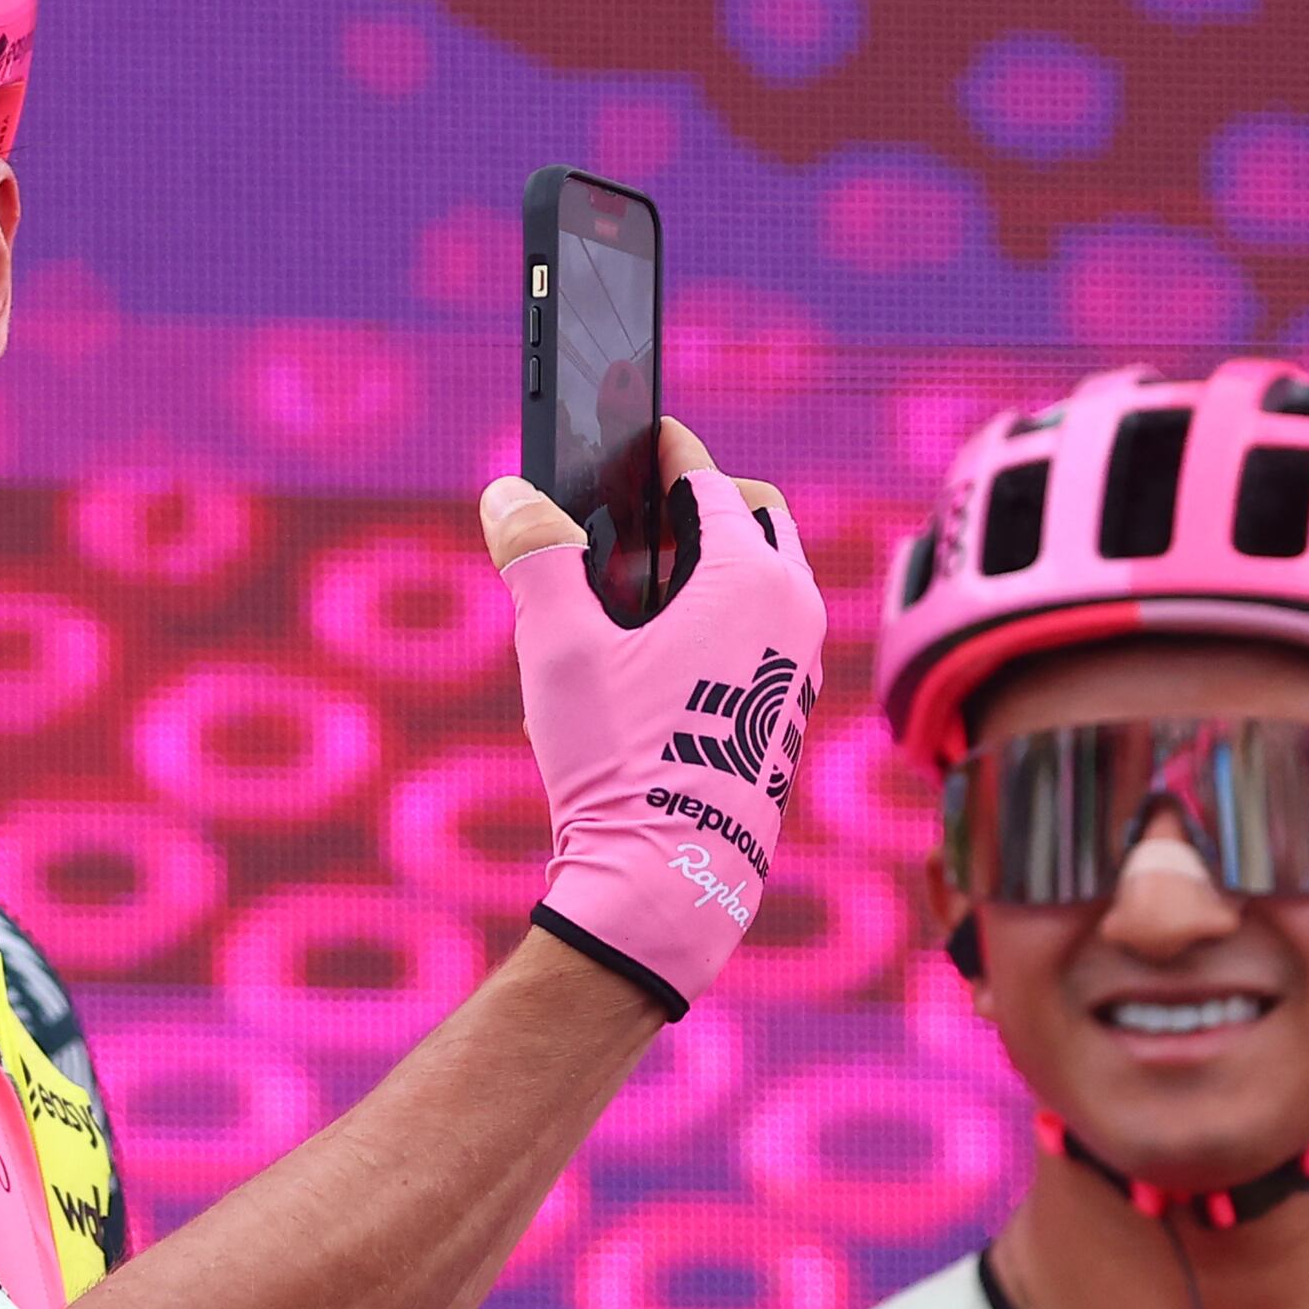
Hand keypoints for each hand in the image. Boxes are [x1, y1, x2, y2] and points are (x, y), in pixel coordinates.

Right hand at [479, 417, 819, 1015]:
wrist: (668, 878)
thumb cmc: (621, 758)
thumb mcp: (558, 644)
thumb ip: (535, 555)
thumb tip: (509, 493)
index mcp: (751, 575)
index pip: (703, 477)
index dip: (661, 447)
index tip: (638, 430)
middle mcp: (794, 610)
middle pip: (754, 516)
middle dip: (700, 499)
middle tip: (637, 509)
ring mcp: (798, 666)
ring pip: (765, 577)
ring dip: (710, 561)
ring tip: (635, 587)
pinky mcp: (787, 713)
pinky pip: (763, 632)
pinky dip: (720, 616)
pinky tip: (657, 655)